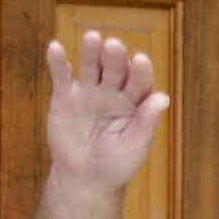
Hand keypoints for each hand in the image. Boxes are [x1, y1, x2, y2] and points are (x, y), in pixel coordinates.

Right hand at [44, 32, 168, 191]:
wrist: (84, 180)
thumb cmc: (116, 164)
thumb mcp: (134, 146)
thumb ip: (146, 122)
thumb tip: (163, 97)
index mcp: (134, 102)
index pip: (139, 83)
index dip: (140, 72)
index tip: (141, 61)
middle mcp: (113, 91)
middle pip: (115, 69)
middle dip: (115, 58)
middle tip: (114, 46)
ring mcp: (89, 91)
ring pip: (91, 67)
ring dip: (91, 52)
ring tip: (93, 38)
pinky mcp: (65, 96)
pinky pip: (62, 76)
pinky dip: (58, 62)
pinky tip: (55, 48)